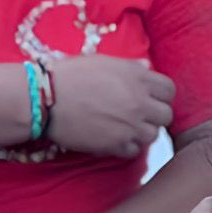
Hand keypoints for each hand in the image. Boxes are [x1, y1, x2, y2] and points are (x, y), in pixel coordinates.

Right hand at [48, 56, 174, 157]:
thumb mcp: (100, 62)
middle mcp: (139, 101)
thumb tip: (146, 68)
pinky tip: (110, 137)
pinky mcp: (116, 144)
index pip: (168, 90)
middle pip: (165, 115)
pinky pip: (134, 150)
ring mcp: (130, 125)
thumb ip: (128, 67)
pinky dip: (125, 146)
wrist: (43, 98)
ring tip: (120, 127)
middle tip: (134, 114)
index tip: (146, 97)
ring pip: (152, 135)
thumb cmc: (67, 76)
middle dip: (152, 115)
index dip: (158, 95)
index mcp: (137, 78)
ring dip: (139, 132)